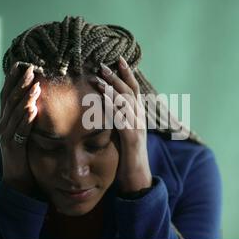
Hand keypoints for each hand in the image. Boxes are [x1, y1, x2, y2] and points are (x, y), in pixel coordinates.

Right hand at [0, 63, 40, 194]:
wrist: (17, 179)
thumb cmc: (24, 153)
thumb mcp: (24, 132)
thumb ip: (27, 116)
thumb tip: (38, 99)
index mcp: (7, 118)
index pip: (8, 94)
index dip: (12, 79)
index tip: (20, 64)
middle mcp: (4, 124)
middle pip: (10, 99)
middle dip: (20, 83)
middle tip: (31, 68)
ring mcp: (7, 135)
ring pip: (15, 113)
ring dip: (24, 97)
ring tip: (34, 85)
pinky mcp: (13, 147)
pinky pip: (20, 131)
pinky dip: (26, 119)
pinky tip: (33, 109)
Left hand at [92, 56, 152, 193]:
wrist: (138, 179)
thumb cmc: (127, 156)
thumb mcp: (124, 134)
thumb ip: (119, 119)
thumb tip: (107, 106)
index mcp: (138, 116)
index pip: (134, 90)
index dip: (127, 74)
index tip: (118, 59)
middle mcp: (140, 119)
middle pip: (130, 92)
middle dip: (117, 77)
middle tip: (102, 65)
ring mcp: (138, 128)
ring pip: (127, 103)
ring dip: (112, 89)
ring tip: (98, 78)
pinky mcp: (132, 139)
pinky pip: (122, 120)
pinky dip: (113, 108)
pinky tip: (103, 100)